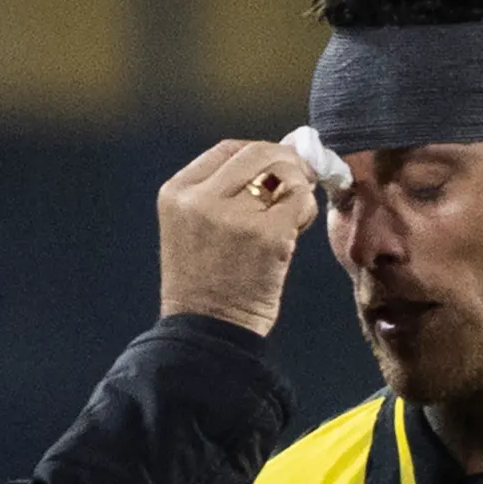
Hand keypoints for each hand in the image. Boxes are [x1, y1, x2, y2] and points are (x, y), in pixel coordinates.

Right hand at [158, 139, 318, 336]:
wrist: (208, 334)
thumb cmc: (207, 285)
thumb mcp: (194, 227)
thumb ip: (226, 192)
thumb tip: (286, 154)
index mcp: (176, 193)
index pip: (227, 149)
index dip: (259, 154)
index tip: (276, 170)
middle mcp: (199, 199)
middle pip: (257, 152)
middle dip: (286, 163)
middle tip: (299, 183)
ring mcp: (232, 215)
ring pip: (284, 171)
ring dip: (298, 189)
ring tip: (291, 218)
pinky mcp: (265, 235)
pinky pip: (299, 200)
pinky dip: (305, 211)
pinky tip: (295, 232)